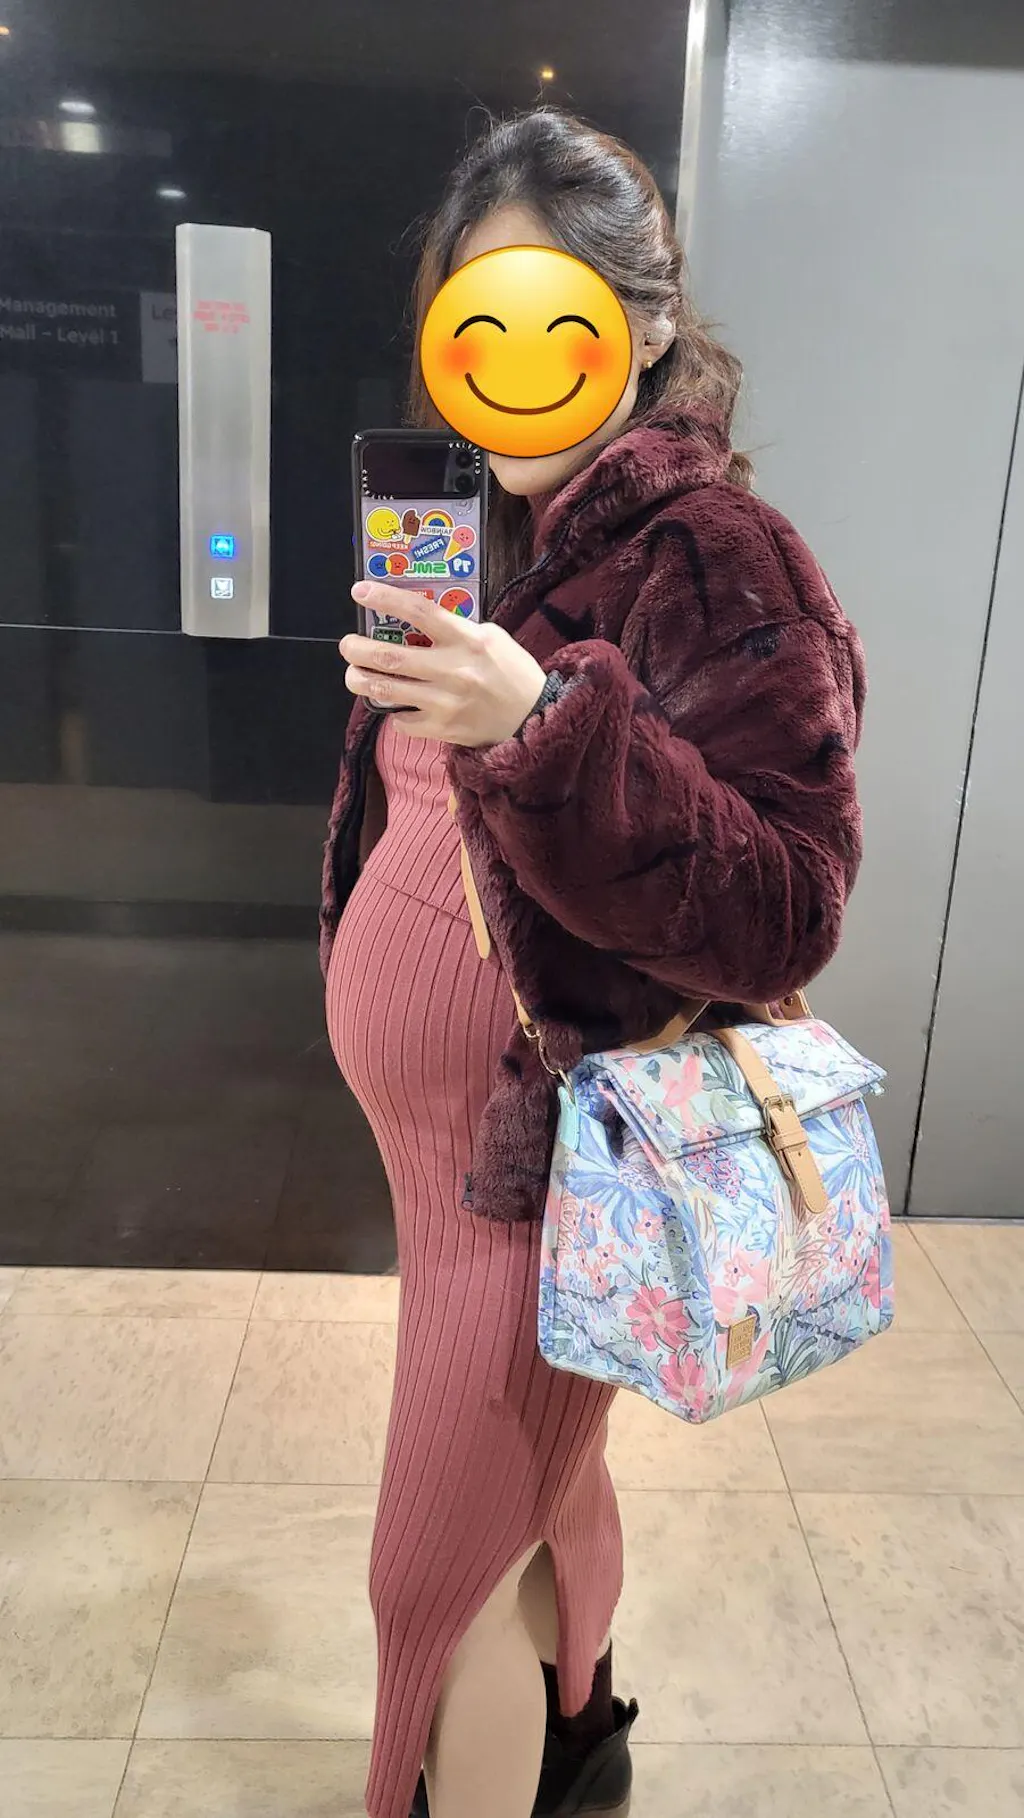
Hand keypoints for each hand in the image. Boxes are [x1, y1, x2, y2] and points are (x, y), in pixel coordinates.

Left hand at [341, 581, 546, 747]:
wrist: (533, 718)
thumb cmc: (511, 672)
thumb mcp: (492, 637)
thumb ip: (456, 627)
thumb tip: (416, 619)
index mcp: (467, 640)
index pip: (419, 612)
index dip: (385, 599)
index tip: (359, 591)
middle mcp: (453, 670)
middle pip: (389, 656)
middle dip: (357, 649)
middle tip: (347, 645)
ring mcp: (445, 703)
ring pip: (385, 690)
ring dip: (359, 680)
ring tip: (354, 674)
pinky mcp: (441, 729)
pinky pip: (401, 720)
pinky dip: (392, 711)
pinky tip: (394, 703)